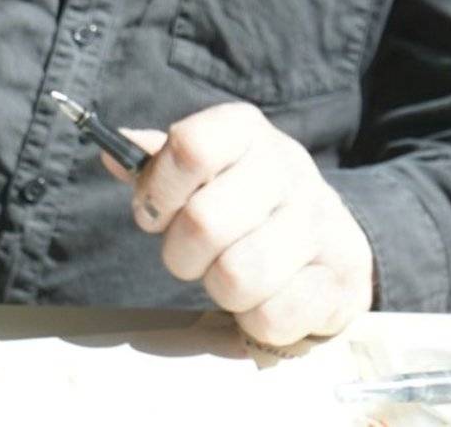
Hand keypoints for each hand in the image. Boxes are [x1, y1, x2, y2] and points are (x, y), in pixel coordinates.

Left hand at [101, 102, 373, 346]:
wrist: (331, 234)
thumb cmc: (247, 199)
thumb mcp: (207, 167)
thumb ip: (158, 162)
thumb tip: (111, 154)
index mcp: (246, 130)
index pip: (190, 146)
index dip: (158, 189)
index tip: (152, 213)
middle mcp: (287, 168)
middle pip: (204, 221)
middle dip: (180, 253)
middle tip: (189, 255)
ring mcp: (319, 223)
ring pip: (237, 275)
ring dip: (217, 289)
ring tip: (227, 275)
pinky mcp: (339, 280)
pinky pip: (272, 316)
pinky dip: (253, 319)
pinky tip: (262, 298)